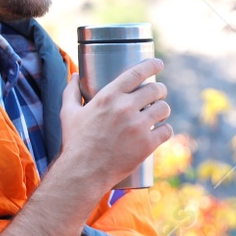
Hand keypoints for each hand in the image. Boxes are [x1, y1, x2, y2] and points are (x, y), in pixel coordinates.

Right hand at [53, 57, 172, 194]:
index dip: (152, 65)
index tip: (158, 64)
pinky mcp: (147, 144)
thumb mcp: (68, 113)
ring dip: (164, 109)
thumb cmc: (75, 142)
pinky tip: (163, 130)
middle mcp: (125, 108)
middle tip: (158, 94)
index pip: (137, 73)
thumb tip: (74, 75)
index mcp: (108, 96)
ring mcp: (138, 126)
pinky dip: (166, 130)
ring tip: (160, 112)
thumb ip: (71, 91)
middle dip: (160, 90)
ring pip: (163, 109)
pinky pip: (166, 131)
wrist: (83, 171)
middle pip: (155, 89)